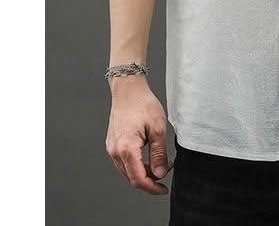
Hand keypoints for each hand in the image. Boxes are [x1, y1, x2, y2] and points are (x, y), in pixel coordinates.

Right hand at [105, 76, 172, 194]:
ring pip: (127, 170)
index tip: (164, 189)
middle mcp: (115, 151)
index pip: (138, 179)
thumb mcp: (157, 128)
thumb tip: (160, 173)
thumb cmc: (143, 104)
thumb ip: (159, 153)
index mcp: (126, 148)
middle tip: (166, 171)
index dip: (152, 187)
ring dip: (143, 172)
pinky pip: (124, 161)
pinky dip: (136, 164)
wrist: (128, 89)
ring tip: (160, 163)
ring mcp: (112, 147)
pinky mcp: (112, 143)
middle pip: (132, 177)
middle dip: (150, 179)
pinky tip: (148, 157)